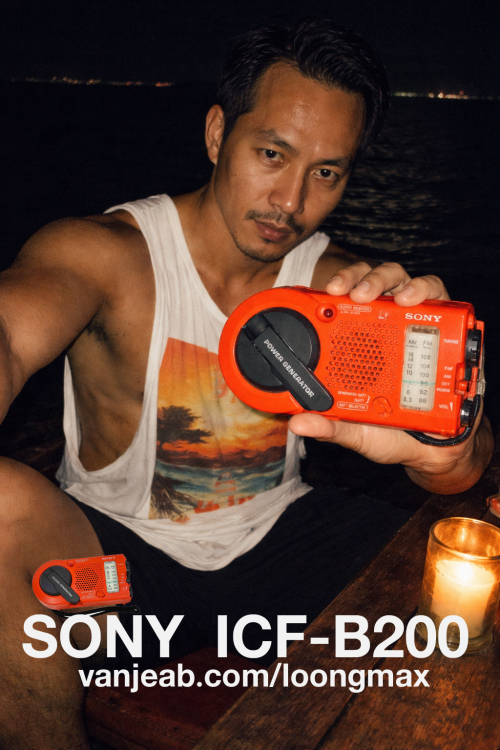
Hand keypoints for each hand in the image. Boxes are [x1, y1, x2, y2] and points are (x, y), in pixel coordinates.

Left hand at [289, 260, 490, 492]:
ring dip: (386, 280)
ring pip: (401, 280)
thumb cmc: (393, 431)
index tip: (322, 295)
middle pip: (369, 283)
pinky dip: (424, 291)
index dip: (329, 292)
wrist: (434, 448)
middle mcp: (386, 326)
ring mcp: (414, 323)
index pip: (342, 304)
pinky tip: (412, 302)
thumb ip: (331, 426)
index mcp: (360, 344)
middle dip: (357, 278)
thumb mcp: (358, 430)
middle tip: (348, 294)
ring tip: (378, 296)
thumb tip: (298, 422)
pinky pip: (438, 296)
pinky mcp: (446, 326)